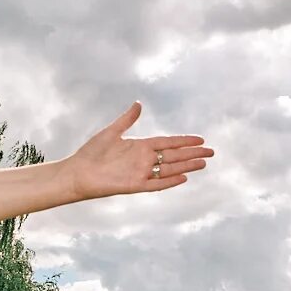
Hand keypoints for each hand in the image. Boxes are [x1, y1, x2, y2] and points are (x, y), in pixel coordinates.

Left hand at [63, 103, 213, 199]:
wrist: (78, 172)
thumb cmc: (91, 152)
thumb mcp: (111, 132)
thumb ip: (127, 120)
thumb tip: (139, 104)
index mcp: (140, 146)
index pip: (168, 143)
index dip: (184, 141)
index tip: (200, 139)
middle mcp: (143, 160)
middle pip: (173, 156)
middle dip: (192, 154)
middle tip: (211, 152)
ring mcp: (140, 173)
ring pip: (169, 169)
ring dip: (186, 166)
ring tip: (204, 163)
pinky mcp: (134, 185)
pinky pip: (156, 184)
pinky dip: (169, 181)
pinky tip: (184, 177)